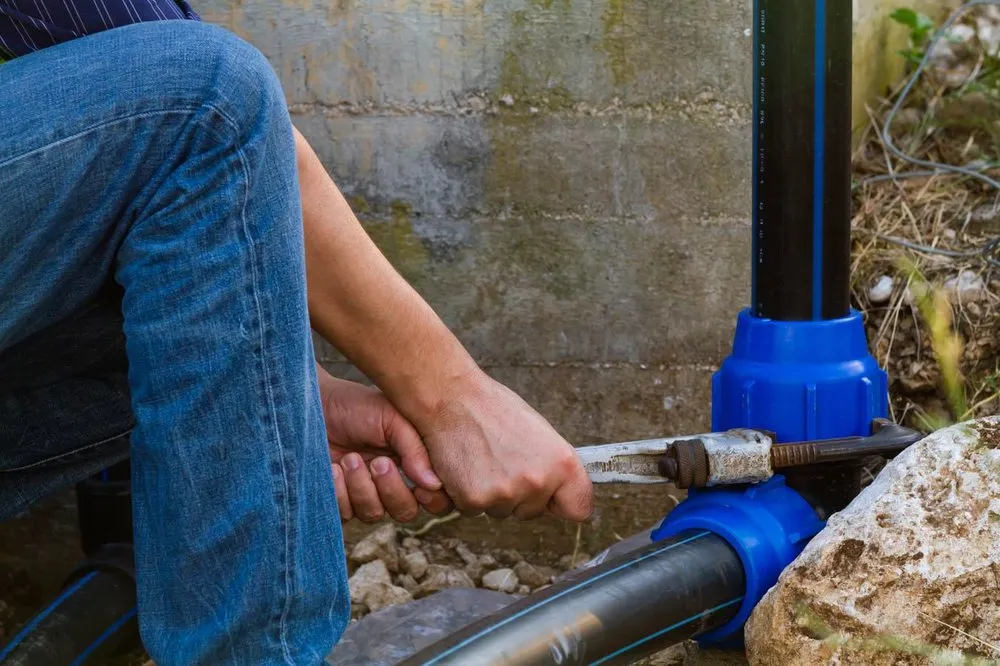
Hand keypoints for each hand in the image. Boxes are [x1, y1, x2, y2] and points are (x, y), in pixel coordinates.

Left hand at [317, 367, 451, 522]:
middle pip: (406, 512)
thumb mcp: (392, 418)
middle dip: (391, 490)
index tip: (419, 485)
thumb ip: (415, 449)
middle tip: (377, 462)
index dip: (433, 499)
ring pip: (374, 514)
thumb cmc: (355, 406)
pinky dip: (340, 493)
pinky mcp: (338, 499)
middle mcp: (392, 482)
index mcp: (413, 462)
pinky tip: (334, 469)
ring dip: (362, 488)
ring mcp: (364, 493)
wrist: (314, 405)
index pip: (436, 497)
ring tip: (350, 458)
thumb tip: (434, 483)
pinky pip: (346, 515)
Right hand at [417, 370, 592, 521]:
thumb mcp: (539, 432)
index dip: (562, 502)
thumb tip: (558, 490)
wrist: (451, 398)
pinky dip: (467, 494)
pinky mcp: (475, 500)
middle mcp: (539, 482)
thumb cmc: (492, 408)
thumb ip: (552, 465)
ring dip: (492, 494)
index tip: (553, 497)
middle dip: (519, 495)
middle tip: (503, 461)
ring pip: (502, 511)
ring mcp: (507, 494)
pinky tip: (466, 466)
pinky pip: (475, 511)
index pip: (579, 507)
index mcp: (563, 463)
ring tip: (483, 458)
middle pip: (533, 512)